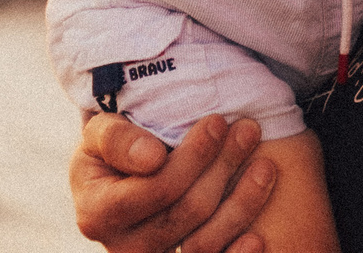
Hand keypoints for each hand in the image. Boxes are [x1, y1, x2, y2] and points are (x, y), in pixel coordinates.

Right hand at [70, 113, 277, 252]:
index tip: (218, 122)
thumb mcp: (99, 133)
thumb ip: (118, 140)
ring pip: (203, 244)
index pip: (157, 188)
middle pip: (186, 213)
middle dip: (222, 168)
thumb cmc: (112, 149)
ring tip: (265, 167)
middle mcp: (123, 246)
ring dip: (241, 205)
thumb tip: (153, 157)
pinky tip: (258, 237)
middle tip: (248, 130)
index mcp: (97, 213)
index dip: (193, 157)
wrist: (114, 179)